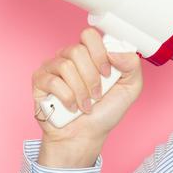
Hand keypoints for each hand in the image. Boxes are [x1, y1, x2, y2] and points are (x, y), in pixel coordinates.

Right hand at [30, 27, 143, 146]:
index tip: (107, 73)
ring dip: (80, 91)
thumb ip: (132, 65)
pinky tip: (71, 107)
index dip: (99, 54)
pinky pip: (53, 81)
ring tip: (85, 105)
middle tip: (97, 94)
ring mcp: (52, 68)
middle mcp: (69, 58)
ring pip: (65, 66)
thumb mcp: (130, 89)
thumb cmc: (104, 113)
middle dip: (91, 77)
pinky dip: (67, 98)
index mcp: (89, 55)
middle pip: (76, 50)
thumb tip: (114, 51)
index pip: (89, 36)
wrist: (85, 136)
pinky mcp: (40, 82)